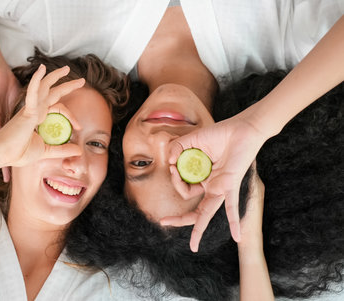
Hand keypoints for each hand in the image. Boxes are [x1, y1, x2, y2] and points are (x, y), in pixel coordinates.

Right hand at [0, 64, 84, 167]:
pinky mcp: (26, 111)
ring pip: (44, 87)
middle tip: (81, 81)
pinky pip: (33, 93)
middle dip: (67, 86)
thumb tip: (78, 150)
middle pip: (53, 93)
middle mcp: (35, 110)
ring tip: (66, 69)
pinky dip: (36, 81)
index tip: (79, 127)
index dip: (71, 115)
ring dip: (55, 76)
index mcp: (38, 118)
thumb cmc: (18, 153)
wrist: (3, 155)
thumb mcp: (46, 151)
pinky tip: (41, 70)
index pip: (58, 109)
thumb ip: (62, 150)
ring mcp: (30, 109)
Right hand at [160, 113, 267, 251]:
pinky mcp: (231, 185)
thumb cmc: (219, 133)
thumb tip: (168, 162)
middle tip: (164, 221)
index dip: (174, 181)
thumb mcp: (191, 140)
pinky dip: (235, 221)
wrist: (242, 128)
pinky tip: (238, 238)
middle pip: (194, 209)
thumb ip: (176, 148)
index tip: (172, 165)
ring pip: (207, 212)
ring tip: (193, 246)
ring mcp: (221, 187)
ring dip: (199, 229)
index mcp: (202, 177)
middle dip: (178, 219)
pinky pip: (232, 206)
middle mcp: (211, 185)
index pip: (183, 189)